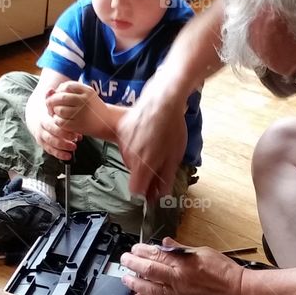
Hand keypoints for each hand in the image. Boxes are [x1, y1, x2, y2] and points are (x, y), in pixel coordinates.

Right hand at [26, 86, 79, 160]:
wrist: (35, 117)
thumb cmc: (47, 110)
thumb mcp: (49, 104)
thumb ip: (51, 98)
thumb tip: (50, 89)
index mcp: (43, 119)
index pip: (52, 126)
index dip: (63, 130)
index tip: (75, 132)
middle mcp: (41, 130)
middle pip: (51, 137)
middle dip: (63, 140)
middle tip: (76, 139)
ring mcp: (41, 138)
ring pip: (50, 145)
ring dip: (62, 147)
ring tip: (74, 148)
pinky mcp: (43, 144)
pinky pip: (50, 151)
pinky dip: (58, 154)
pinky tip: (68, 156)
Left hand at [45, 82, 108, 136]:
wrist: (109, 122)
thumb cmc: (93, 109)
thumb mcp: (85, 96)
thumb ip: (68, 91)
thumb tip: (49, 91)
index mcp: (87, 90)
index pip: (66, 86)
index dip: (58, 91)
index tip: (59, 96)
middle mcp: (85, 100)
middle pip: (60, 97)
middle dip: (52, 101)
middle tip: (51, 106)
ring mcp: (82, 113)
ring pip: (59, 110)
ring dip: (54, 112)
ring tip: (58, 113)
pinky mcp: (79, 125)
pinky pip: (61, 121)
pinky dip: (58, 121)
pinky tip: (62, 121)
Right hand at [117, 71, 188, 199]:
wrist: (162, 100)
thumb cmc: (172, 128)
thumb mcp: (175, 156)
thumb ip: (166, 177)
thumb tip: (161, 194)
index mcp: (142, 165)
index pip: (135, 190)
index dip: (144, 191)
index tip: (153, 187)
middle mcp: (128, 156)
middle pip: (134, 174)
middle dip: (146, 172)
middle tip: (161, 161)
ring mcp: (122, 143)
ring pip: (130, 160)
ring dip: (141, 158)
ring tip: (156, 144)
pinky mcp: (121, 131)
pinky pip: (127, 146)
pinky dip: (135, 146)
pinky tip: (147, 135)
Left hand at [119, 237, 245, 294]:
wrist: (240, 294)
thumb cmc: (226, 273)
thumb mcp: (204, 252)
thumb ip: (182, 249)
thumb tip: (166, 242)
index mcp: (185, 263)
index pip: (158, 255)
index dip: (143, 251)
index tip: (135, 248)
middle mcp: (179, 280)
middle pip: (150, 270)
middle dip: (134, 264)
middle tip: (125, 260)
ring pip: (151, 289)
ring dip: (135, 283)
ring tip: (126, 279)